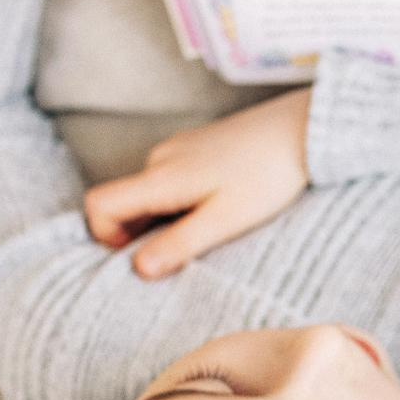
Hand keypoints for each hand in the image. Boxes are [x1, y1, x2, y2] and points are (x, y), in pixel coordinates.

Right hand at [84, 89, 312, 278]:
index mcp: (160, 177)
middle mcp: (159, 158)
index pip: (99, 203)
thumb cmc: (267, 176)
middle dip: (141, 232)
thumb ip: (180, 243)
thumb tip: (138, 268)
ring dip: (165, 218)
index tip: (136, 255)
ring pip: (149, 193)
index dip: (104, 234)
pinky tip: (220, 204)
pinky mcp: (194, 146)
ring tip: (211, 225)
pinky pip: (169, 180)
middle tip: (186, 248)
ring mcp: (176, 149)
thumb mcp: (225, 220)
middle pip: (123, 202)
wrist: (301, 130)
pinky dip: (181, 201)